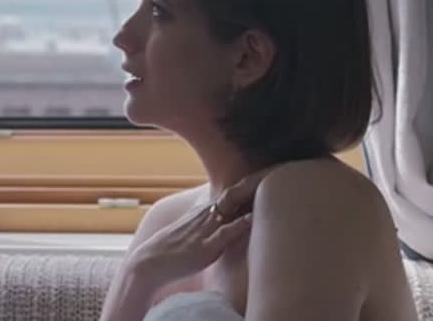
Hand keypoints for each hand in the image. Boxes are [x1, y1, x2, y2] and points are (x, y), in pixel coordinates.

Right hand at [125, 169, 270, 290]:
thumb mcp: (195, 230)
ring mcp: (206, 230)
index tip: (275, 171)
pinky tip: (252, 219)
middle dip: (258, 181)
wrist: (149, 263)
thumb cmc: (173, 249)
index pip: (234, 191)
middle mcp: (207, 215)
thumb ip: (211, 223)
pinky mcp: (204, 248)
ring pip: (232, 207)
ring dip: (253, 195)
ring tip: (275, 185)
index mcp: (206, 211)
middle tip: (283, 169)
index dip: (254, 181)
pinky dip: (239, 225)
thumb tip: (229, 221)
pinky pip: (223, 233)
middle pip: (237, 192)